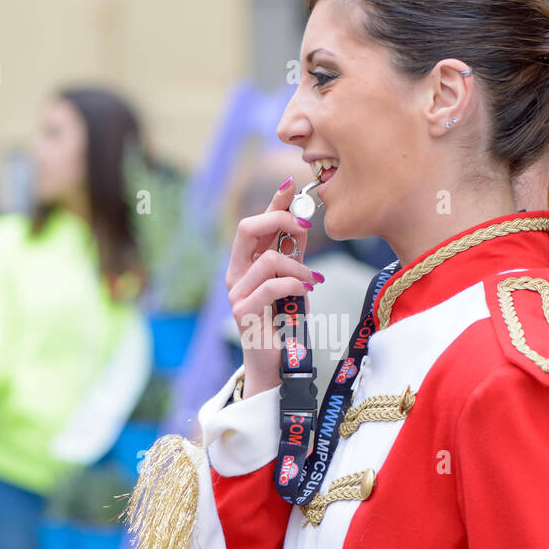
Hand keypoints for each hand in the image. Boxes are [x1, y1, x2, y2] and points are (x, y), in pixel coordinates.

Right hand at [224, 178, 321, 397]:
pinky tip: (308, 288)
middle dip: (280, 219)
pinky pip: (272, 286)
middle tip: (306, 226)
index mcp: (245, 264)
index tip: (291, 186)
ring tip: (313, 278)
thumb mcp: (293, 281)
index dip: (271, 203)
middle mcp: (236, 274)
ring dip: (298, 265)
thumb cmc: (285, 321)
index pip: (255, 224)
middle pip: (247, 228)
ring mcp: (236, 293)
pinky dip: (295, 283)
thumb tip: (301, 222)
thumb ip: (293, 255)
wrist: (276, 363)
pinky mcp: (243, 312)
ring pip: (267, 260)